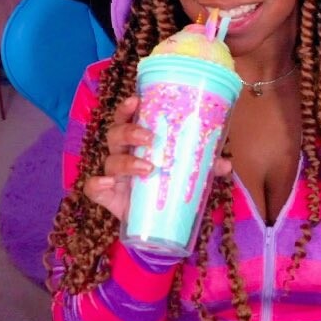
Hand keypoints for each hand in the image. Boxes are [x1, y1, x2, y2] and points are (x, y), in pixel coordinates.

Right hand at [84, 95, 232, 220]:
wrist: (157, 220)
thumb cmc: (168, 184)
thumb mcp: (188, 172)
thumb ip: (205, 166)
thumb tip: (226, 164)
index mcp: (139, 140)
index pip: (128, 117)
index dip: (127, 108)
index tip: (136, 100)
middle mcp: (123, 152)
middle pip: (115, 134)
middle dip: (129, 131)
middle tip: (149, 138)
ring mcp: (114, 175)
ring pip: (110, 159)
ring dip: (127, 162)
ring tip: (148, 168)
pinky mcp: (108, 196)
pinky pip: (93, 187)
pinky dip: (97, 184)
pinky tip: (108, 184)